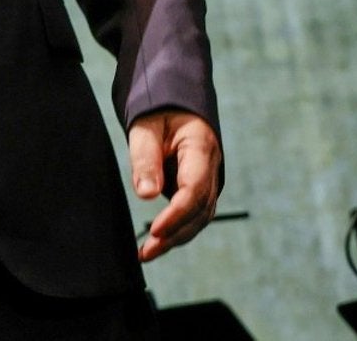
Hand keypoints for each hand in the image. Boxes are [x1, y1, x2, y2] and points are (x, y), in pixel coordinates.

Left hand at [128, 109, 221, 261]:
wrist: (175, 103)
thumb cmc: (158, 111)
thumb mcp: (146, 127)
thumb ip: (145, 158)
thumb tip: (145, 195)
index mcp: (201, 148)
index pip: (194, 188)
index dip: (176, 213)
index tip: (155, 229)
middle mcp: (211, 168)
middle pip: (199, 209)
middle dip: (175, 233)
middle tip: (147, 252)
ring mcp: (209, 180)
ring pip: (199, 216)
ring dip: (176, 237)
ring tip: (147, 253)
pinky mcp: (199, 188)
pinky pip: (193, 213)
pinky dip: (177, 229)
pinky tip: (157, 241)